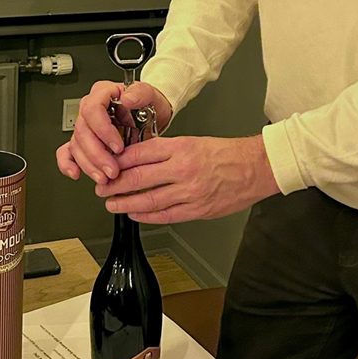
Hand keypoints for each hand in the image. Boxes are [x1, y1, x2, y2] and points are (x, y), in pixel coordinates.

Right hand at [56, 81, 171, 184]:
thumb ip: (142, 93)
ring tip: (104, 178)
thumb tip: (128, 97)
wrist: (151, 121)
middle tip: (112, 170)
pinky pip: (67, 152)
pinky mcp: (84, 143)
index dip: (103, 131)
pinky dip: (67, 164)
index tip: (118, 147)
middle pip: (82, 132)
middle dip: (97, 155)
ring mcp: (86, 127)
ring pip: (76, 146)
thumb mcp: (152, 96)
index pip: (92, 110)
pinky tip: (75, 173)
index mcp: (102, 94)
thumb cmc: (149, 107)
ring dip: (89, 165)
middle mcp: (90, 110)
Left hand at [95, 134, 279, 223]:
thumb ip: (165, 152)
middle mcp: (183, 169)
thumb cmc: (226, 154)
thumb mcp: (193, 142)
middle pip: (138, 177)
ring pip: (148, 199)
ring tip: (112, 204)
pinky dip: (147, 216)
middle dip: (115, 184)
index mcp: (180, 148)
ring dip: (126, 204)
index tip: (108, 165)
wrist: (255, 168)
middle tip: (102, 188)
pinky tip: (135, 215)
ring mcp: (190, 191)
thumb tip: (138, 160)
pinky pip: (165, 215)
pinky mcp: (197, 209)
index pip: (139, 154)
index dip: (118, 162)